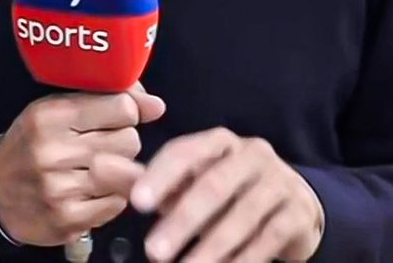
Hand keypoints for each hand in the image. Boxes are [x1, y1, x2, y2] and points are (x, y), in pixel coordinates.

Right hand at [0, 83, 165, 246]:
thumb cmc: (32, 145)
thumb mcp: (56, 111)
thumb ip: (106, 101)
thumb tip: (157, 106)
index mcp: (48, 115)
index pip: (122, 107)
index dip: (126, 112)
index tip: (113, 117)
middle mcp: (52, 151)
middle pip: (129, 140)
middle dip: (121, 142)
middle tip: (98, 146)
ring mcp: (59, 187)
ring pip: (127, 173)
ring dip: (120, 171)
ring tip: (95, 168)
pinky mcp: (67, 218)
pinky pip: (118, 203)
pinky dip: (111, 197)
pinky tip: (91, 191)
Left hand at [122, 127, 323, 261]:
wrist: (292, 205)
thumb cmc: (222, 192)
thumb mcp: (182, 183)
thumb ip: (140, 178)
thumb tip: (96, 166)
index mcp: (218, 142)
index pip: (184, 152)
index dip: (160, 176)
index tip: (136, 203)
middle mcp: (251, 155)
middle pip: (214, 186)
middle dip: (182, 221)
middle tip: (153, 251)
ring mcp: (279, 183)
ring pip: (242, 217)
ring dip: (211, 248)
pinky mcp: (296, 214)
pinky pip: (267, 239)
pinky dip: (242, 259)